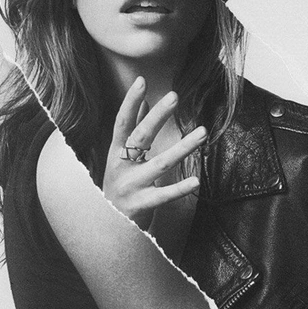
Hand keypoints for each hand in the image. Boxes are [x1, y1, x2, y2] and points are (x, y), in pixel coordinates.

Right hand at [102, 76, 206, 229]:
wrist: (105, 227)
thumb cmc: (118, 185)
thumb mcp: (121, 157)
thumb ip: (133, 129)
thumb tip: (146, 102)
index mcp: (115, 152)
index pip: (122, 122)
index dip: (130, 102)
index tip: (141, 81)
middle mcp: (120, 166)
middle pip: (139, 136)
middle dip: (157, 116)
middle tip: (174, 95)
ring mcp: (130, 186)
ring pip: (160, 164)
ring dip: (182, 147)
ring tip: (202, 132)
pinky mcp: (141, 205)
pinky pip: (164, 195)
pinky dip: (180, 188)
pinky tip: (196, 180)